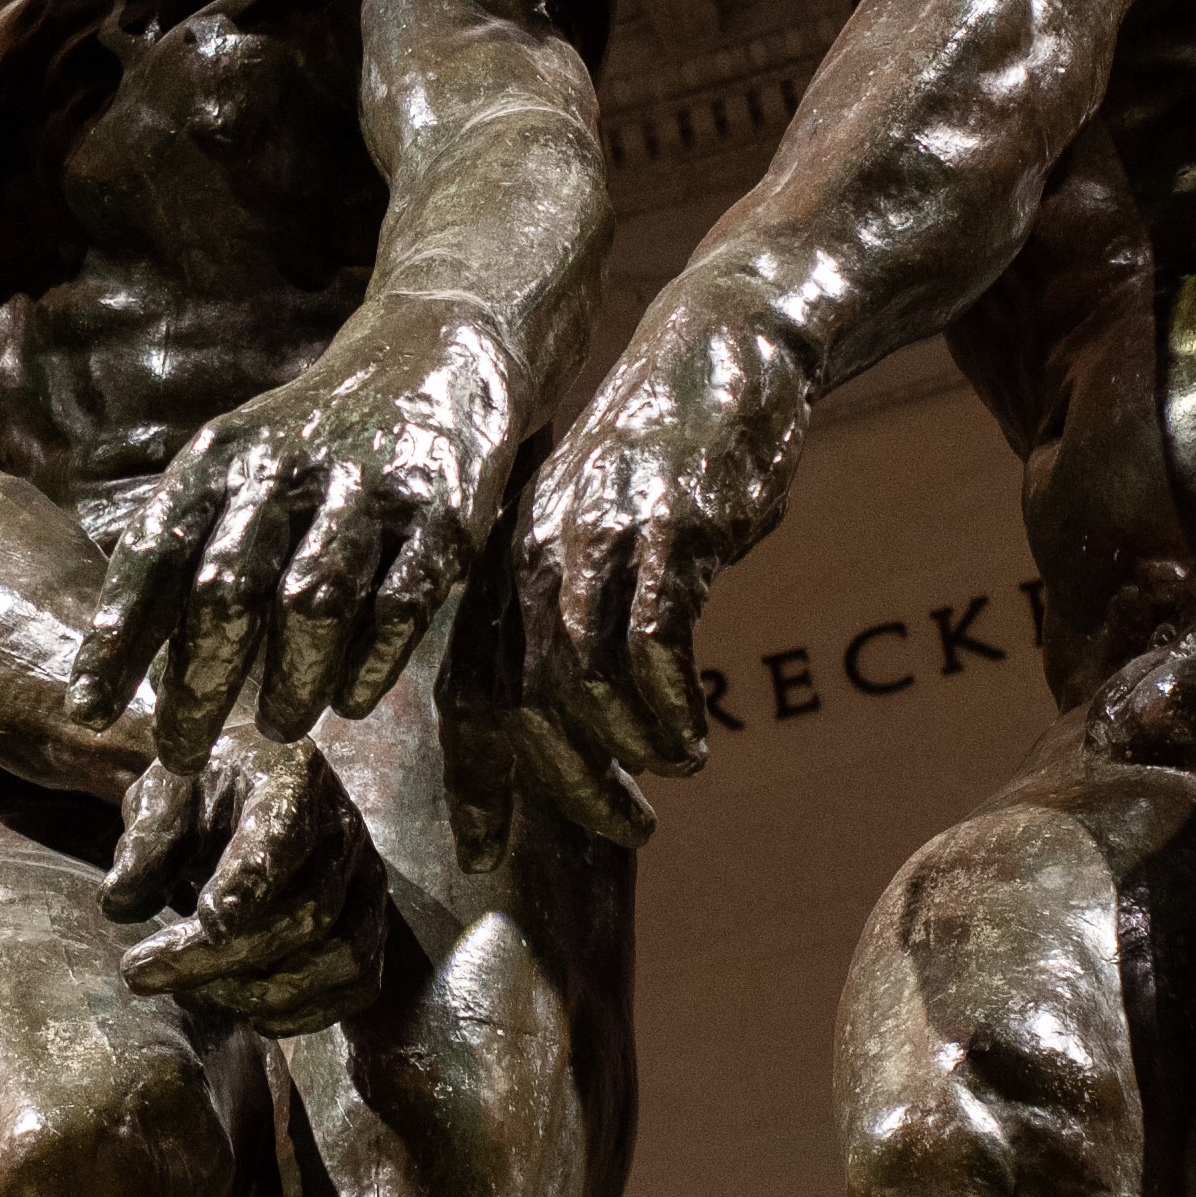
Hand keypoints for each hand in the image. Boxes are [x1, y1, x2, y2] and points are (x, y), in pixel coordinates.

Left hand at [73, 301, 518, 759]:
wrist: (435, 352)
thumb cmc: (312, 440)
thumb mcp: (235, 465)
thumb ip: (187, 544)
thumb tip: (122, 662)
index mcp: (221, 456)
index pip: (153, 553)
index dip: (117, 638)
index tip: (87, 710)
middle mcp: (286, 466)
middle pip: (227, 590)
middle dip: (198, 683)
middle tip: (181, 751)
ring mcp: (368, 487)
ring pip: (313, 602)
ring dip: (288, 679)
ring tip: (276, 725)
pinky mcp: (444, 510)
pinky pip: (401, 601)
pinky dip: (371, 662)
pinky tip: (351, 702)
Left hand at [103, 722, 386, 1031]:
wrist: (251, 796)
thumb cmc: (203, 794)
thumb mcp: (163, 794)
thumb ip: (146, 840)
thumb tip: (119, 901)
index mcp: (290, 776)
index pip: (282, 831)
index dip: (250, 881)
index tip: (206, 920)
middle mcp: (343, 828)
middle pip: (309, 910)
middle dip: (222, 957)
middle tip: (139, 973)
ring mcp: (366, 880)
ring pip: (340, 956)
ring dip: (260, 992)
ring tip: (188, 991)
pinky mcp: (372, 926)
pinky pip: (356, 986)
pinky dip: (301, 1012)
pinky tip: (240, 1009)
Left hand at [516, 293, 811, 828]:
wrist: (727, 341)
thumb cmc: (667, 454)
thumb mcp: (597, 532)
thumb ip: (576, 616)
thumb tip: (578, 728)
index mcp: (507, 557)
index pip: (468, 689)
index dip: (475, 778)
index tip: (486, 854)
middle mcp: (538, 548)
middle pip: (522, 696)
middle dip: (569, 781)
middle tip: (626, 827)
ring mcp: (601, 535)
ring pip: (583, 676)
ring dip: (629, 746)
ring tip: (675, 768)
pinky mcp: (673, 525)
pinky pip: (656, 641)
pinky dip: (671, 705)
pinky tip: (695, 736)